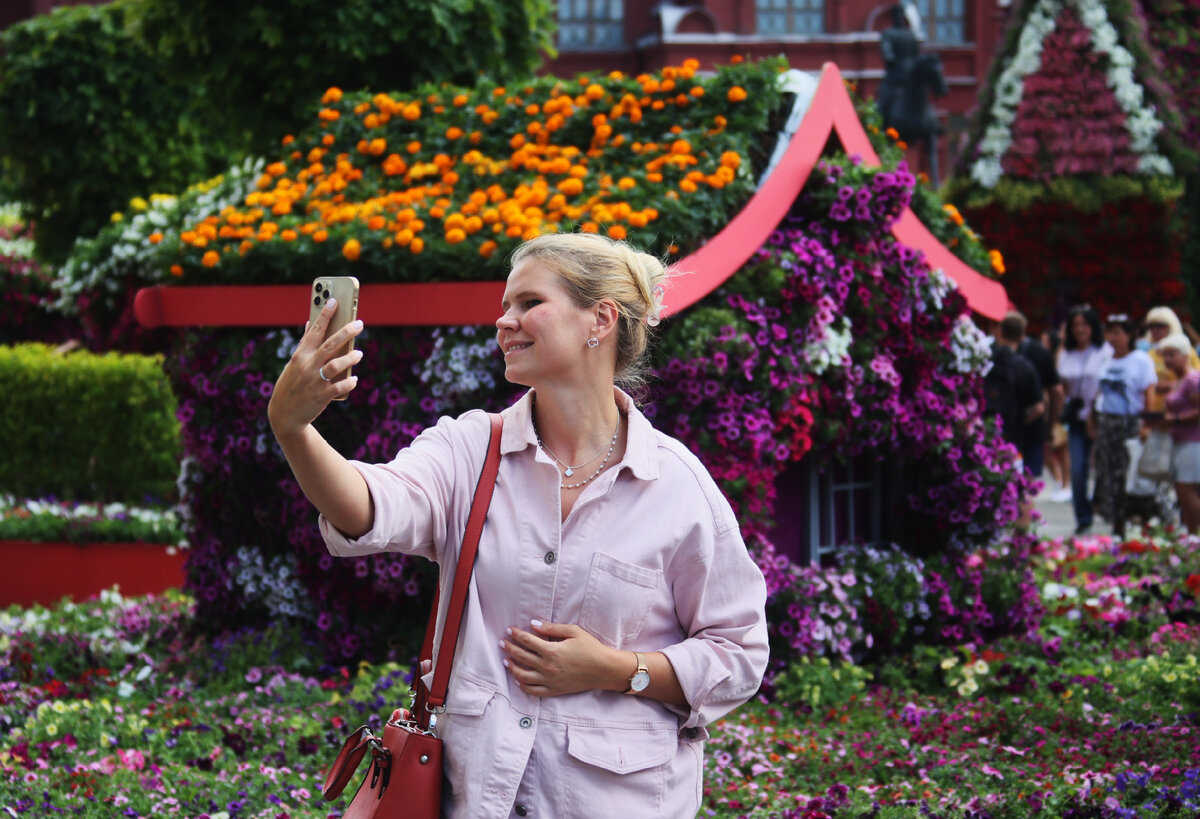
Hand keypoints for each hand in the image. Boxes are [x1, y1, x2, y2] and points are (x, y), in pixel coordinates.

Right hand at [268, 298, 363, 438]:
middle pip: (329, 344)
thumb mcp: (294, 364)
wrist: (285, 414)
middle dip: (345, 332)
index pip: (314, 331)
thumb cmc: (291, 384)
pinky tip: (354, 379)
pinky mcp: (322, 396)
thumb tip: (310, 323)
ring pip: (336, 365)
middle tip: (359, 323)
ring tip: (359, 353)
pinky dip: (349, 382)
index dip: (324, 315)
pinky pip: (339, 386)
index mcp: (300, 355)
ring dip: (350, 358)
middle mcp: (307, 366)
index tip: (335, 301)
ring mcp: (314, 381)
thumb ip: (305, 345)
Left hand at [501, 620, 621, 696]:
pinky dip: (523, 685)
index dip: (516, 634)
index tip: (509, 630)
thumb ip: (552, 628)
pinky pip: (533, 691)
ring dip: (512, 667)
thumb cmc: (590, 648)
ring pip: (522, 676)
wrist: (604, 669)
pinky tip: (518, 679)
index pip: (527, 641)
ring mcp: (549, 681)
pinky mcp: (554, 690)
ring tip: (506, 660)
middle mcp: (547, 667)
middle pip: (521, 657)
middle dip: (509, 648)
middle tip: (502, 642)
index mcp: (551, 651)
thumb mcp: (573, 632)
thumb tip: (533, 624)